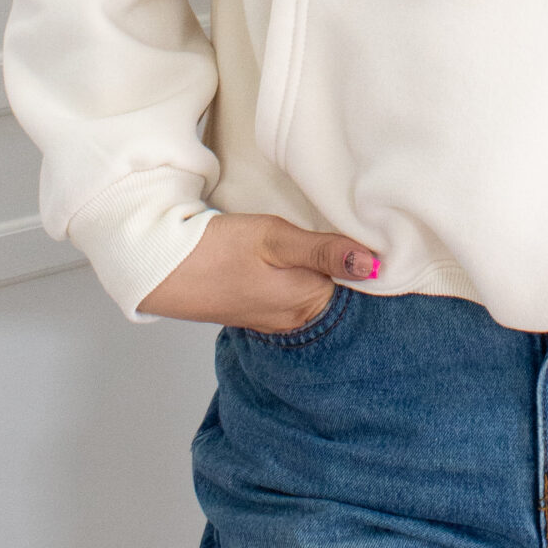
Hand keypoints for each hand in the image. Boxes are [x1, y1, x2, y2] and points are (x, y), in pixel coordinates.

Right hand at [136, 211, 380, 330]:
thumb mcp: (275, 241)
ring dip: (327, 268)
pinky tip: (302, 253)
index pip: (359, 288)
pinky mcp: (259, 306)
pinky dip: (304, 274)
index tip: (384, 234)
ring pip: (318, 290)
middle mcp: (296, 318)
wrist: (163, 268)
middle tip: (363, 229)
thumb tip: (375, 265)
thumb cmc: (217, 253)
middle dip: (352, 266)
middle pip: (340, 291)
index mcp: (307, 305)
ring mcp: (276, 315)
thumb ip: (324, 252)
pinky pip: (295, 292)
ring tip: (336, 236)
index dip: (372, 261)